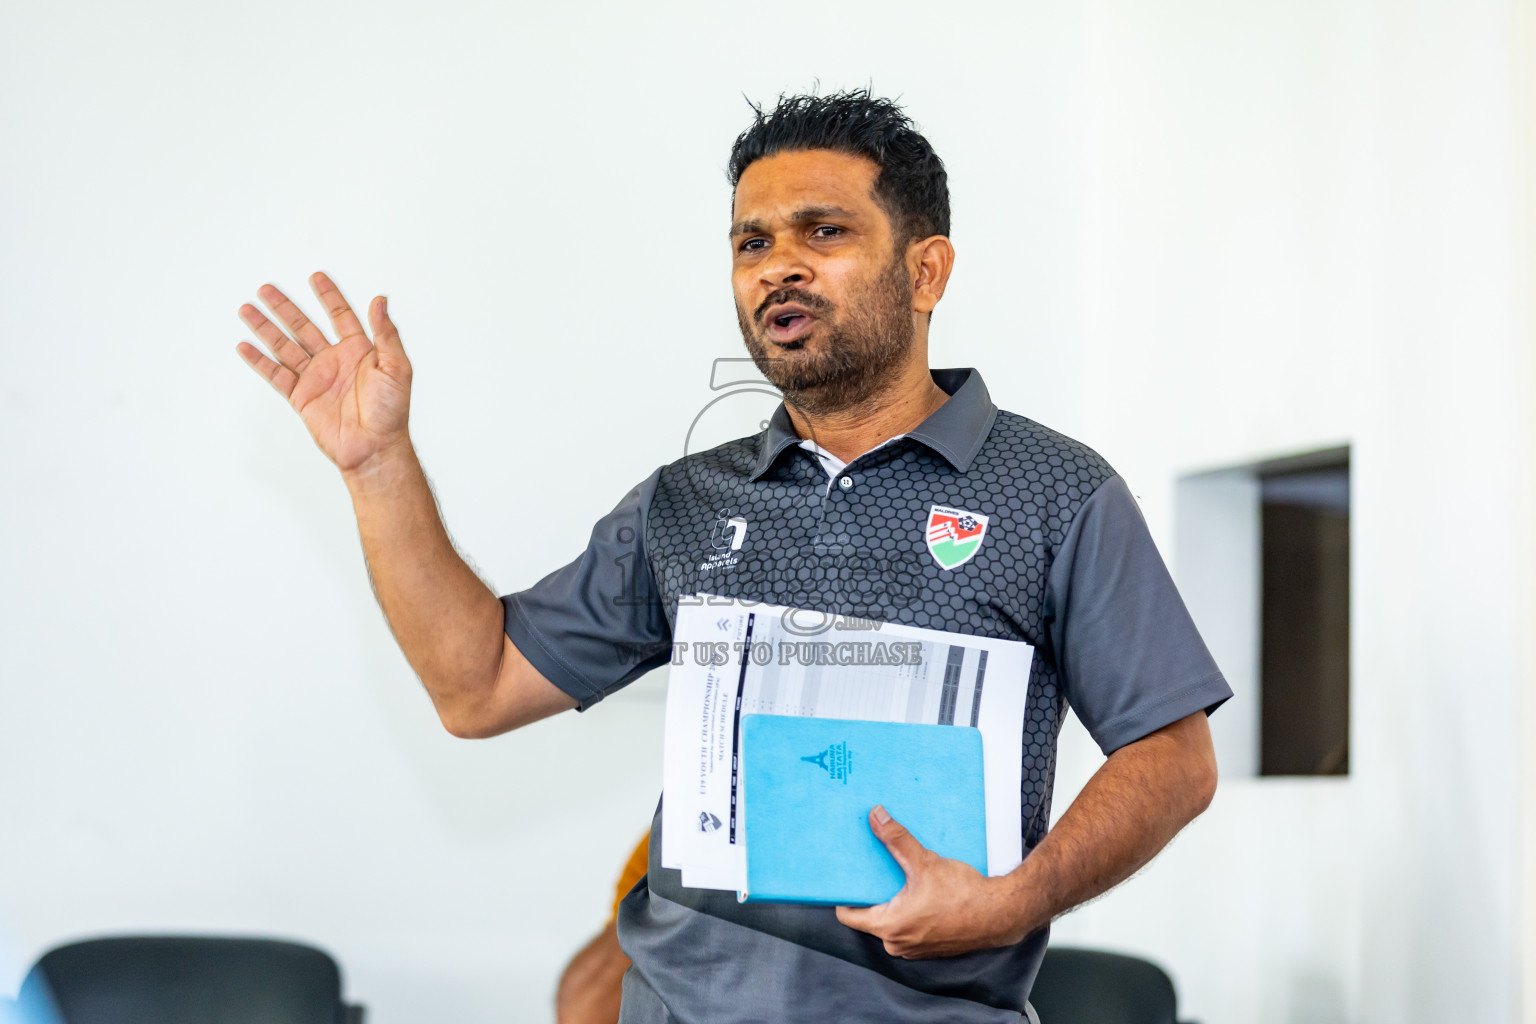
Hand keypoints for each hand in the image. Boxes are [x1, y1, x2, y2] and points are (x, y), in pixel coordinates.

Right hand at [235, 272, 411, 473]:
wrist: (375, 447)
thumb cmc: (392, 412)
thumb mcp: (397, 368)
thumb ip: (386, 334)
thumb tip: (380, 300)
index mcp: (359, 351)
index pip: (340, 315)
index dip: (328, 296)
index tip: (315, 277)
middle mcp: (335, 361)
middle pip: (304, 326)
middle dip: (285, 307)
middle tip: (267, 289)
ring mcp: (316, 378)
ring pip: (285, 346)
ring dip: (266, 328)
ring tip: (247, 309)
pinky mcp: (302, 397)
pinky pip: (277, 375)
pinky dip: (260, 361)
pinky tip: (245, 346)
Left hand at [835, 806, 1027, 958]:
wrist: (1001, 915)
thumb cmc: (964, 896)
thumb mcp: (924, 862)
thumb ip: (896, 840)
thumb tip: (875, 817)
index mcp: (889, 927)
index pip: (848, 915)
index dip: (842, 894)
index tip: (842, 876)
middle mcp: (897, 943)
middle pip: (870, 915)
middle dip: (871, 892)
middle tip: (872, 869)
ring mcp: (914, 948)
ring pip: (891, 921)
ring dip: (893, 901)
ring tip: (897, 877)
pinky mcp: (929, 946)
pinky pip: (909, 926)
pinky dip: (909, 910)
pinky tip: (919, 891)